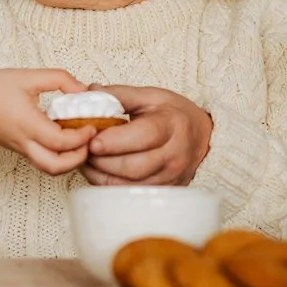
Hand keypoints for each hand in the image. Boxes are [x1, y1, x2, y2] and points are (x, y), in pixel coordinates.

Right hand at [0, 68, 95, 174]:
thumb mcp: (28, 76)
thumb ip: (59, 79)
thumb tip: (82, 89)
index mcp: (28, 124)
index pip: (61, 142)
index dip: (82, 137)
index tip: (92, 125)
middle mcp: (25, 142)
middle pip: (56, 167)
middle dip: (79, 158)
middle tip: (89, 142)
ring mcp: (21, 148)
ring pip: (49, 168)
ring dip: (69, 161)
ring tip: (79, 143)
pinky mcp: (19, 149)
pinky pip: (42, 160)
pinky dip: (59, 156)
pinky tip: (65, 139)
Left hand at [81, 85, 212, 187]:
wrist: (202, 136)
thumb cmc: (173, 114)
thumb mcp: (150, 96)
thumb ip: (118, 95)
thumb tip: (88, 94)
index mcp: (172, 125)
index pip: (142, 136)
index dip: (114, 141)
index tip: (91, 139)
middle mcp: (174, 154)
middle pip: (133, 167)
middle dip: (102, 160)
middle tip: (84, 149)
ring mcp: (170, 176)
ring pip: (130, 184)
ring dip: (102, 174)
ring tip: (88, 159)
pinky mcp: (163, 189)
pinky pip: (131, 192)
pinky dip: (109, 184)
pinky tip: (99, 171)